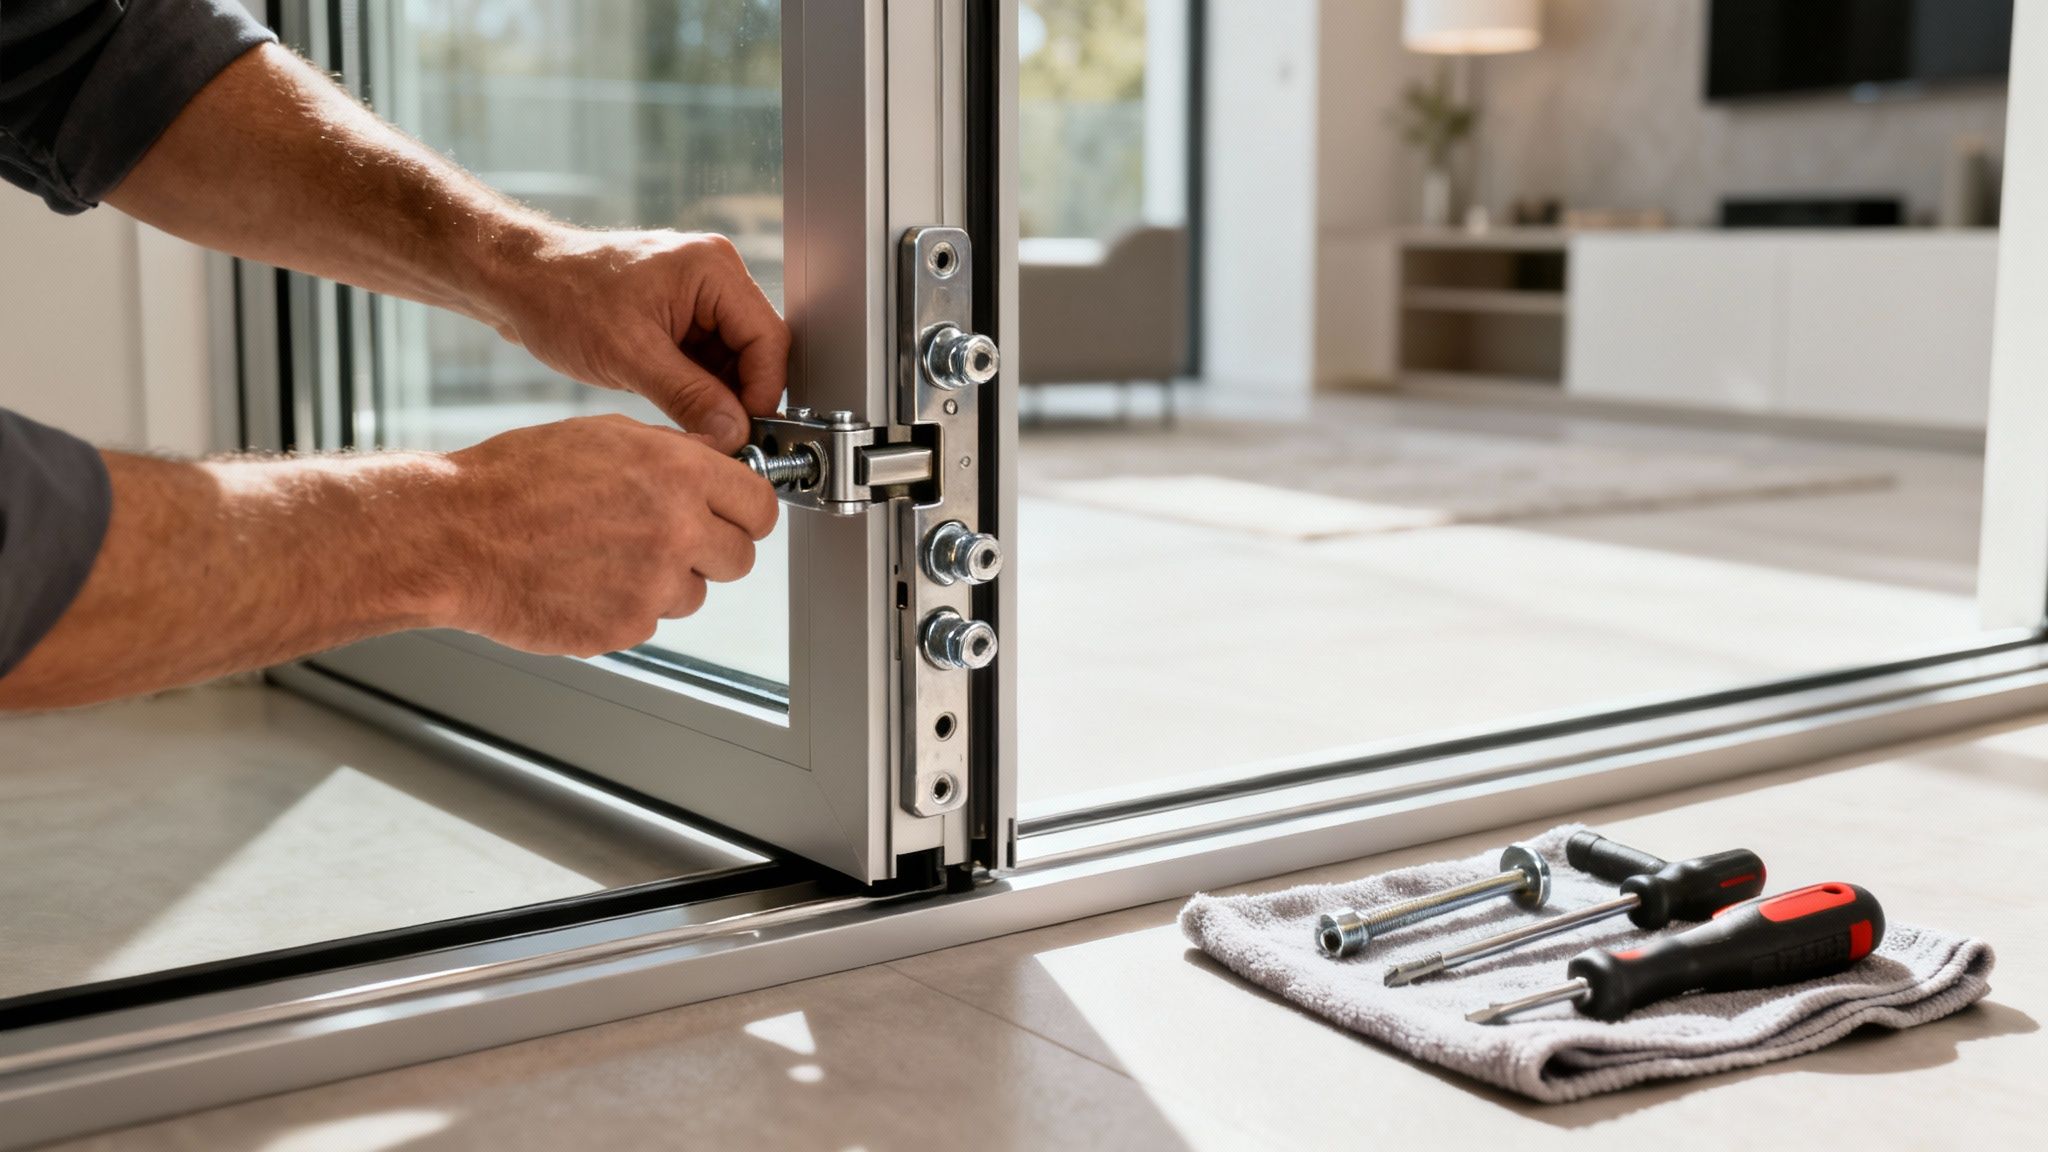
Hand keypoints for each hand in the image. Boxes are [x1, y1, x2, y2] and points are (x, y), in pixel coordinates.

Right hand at [437, 415, 778, 655]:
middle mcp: (676, 529)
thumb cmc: (516, 480)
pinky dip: (624, 606)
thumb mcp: (604, 435)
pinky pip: (650, 620)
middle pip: (739, 558)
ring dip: (665, 582)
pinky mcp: (626, 627)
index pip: (759, 505)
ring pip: (694, 593)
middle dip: (712, 551)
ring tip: (606, 556)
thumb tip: (716, 459)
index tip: (738, 518)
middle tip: (670, 541)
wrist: (456, 537)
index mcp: (677, 473)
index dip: (747, 513)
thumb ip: (672, 452)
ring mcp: (653, 584)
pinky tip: (583, 580)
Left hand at [488, 226, 789, 452]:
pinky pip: (708, 360)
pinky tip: (677, 407)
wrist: (515, 281)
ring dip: (717, 396)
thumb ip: (689, 396)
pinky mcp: (680, 315)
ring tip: (690, 424)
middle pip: (756, 350)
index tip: (745, 432)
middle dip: (739, 396)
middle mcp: (713, 276)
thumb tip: (734, 434)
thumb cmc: (560, 297)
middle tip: (721, 437)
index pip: (768, 338)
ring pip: (734, 361)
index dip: (762, 392)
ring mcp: (698, 295)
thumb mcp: (628, 355)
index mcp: (712, 269)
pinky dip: (698, 389)